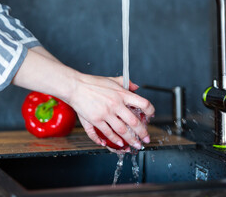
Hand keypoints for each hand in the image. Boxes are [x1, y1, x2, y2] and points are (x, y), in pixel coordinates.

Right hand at [13, 48, 154, 148]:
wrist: (75, 86)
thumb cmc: (93, 83)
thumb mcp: (112, 80)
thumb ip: (126, 83)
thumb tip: (136, 87)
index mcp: (122, 94)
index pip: (143, 103)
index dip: (150, 111)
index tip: (151, 117)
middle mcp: (115, 104)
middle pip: (134, 122)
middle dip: (142, 133)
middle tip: (146, 140)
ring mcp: (105, 113)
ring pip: (121, 131)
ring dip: (129, 140)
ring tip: (134, 145)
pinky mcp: (95, 120)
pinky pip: (106, 133)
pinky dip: (112, 140)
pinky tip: (117, 143)